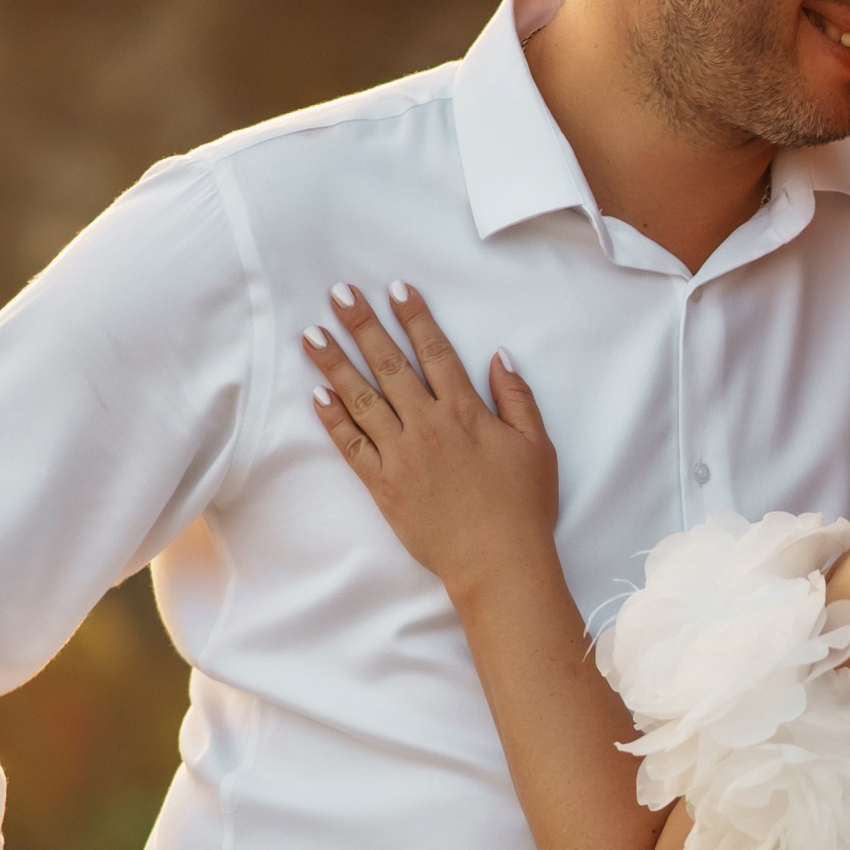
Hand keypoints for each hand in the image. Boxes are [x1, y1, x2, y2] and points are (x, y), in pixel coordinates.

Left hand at [307, 285, 560, 603]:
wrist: (497, 562)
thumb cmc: (522, 507)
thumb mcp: (537, 446)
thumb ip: (517, 398)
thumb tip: (498, 358)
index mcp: (465, 412)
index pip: (435, 352)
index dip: (414, 318)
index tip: (396, 288)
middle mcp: (427, 425)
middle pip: (389, 365)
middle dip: (363, 325)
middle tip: (339, 294)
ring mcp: (401, 454)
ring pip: (362, 399)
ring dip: (334, 364)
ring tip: (311, 334)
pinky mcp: (383, 485)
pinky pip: (351, 446)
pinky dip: (333, 419)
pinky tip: (317, 394)